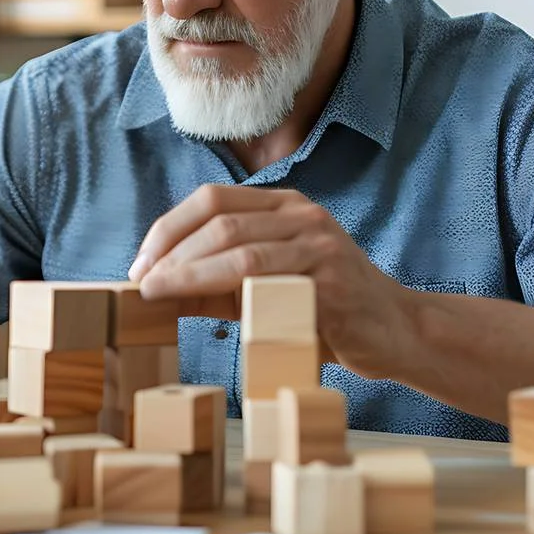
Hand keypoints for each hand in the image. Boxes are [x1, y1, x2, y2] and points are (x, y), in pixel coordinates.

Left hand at [128, 184, 411, 379]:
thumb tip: (153, 290)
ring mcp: (319, 243)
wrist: (394, 333)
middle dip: (170, 252)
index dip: (168, 229)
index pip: (212, 200)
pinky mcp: (331, 278)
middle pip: (219, 220)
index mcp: (283, 206)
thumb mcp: (261, 289)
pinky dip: (227, 292)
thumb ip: (215, 284)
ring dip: (187, 272)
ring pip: (239, 248)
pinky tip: (204, 310)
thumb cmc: (323, 311)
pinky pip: (268, 280)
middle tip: (140, 283)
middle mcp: (301, 215)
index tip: (139, 264)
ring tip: (156, 293)